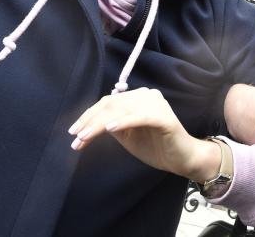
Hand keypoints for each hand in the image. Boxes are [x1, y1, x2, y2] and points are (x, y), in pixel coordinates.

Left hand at [68, 88, 220, 181]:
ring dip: (100, 124)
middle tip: (76, 138)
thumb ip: (110, 125)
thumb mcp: (126, 136)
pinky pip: (139, 116)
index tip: (73, 132)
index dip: (88, 116)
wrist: (181, 159)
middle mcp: (146, 95)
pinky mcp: (164, 117)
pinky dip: (123, 122)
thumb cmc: (154, 146)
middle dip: (90, 122)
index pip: (108, 102)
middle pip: (111, 105)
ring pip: (121, 110)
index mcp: (137, 97)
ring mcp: (156, 104)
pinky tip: (109, 129)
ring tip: (85, 137)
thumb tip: (86, 125)